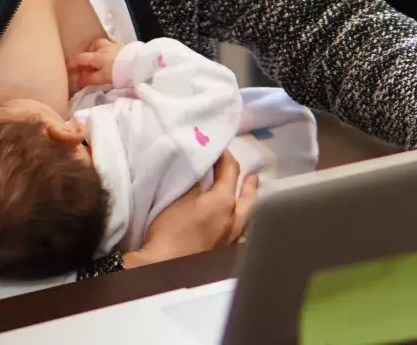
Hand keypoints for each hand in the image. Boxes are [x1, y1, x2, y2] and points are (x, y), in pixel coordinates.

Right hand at [67, 38, 122, 92]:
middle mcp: (103, 48)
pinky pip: (112, 42)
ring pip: (101, 43)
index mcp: (96, 57)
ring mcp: (114, 45)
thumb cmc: (119, 73)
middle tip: (85, 63)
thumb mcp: (103, 79)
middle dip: (86, 54)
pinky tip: (111, 50)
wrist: (138, 64)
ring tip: (98, 56)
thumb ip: (91, 78)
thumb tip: (81, 78)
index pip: (80, 58)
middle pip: (91, 48)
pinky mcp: (123, 45)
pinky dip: (109, 45)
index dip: (72, 62)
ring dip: (97, 48)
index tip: (66, 66)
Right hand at [123, 150, 258, 267]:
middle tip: (252, 177)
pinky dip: (241, 229)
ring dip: (248, 208)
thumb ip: (195, 180)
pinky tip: (237, 231)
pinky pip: (240, 239)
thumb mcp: (179, 197)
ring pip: (247, 220)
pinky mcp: (224, 257)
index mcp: (224, 202)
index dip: (225, 157)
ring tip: (248, 202)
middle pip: (249, 198)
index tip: (220, 149)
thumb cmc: (169, 230)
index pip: (230, 171)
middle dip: (249, 185)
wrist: (164, 267)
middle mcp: (234, 221)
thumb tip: (204, 166)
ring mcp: (231, 241)